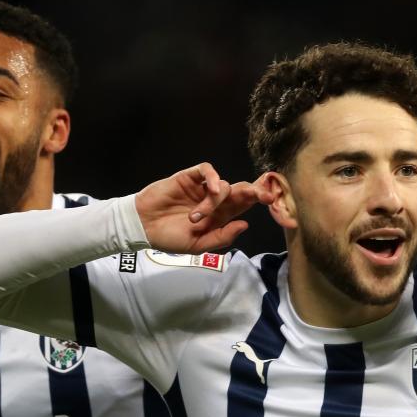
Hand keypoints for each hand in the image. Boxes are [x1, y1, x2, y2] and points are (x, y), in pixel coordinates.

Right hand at [134, 163, 273, 253]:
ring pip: (224, 186)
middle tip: (264, 195)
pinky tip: (213, 190)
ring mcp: (202, 188)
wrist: (143, 227)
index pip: (245, 206)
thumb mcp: (198, 245)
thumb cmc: (169, 237)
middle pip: (241, 191)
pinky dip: (213, 178)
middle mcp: (215, 201)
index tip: (273, 201)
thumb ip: (222, 237)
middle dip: (255, 192)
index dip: (259, 202)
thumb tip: (245, 225)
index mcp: (221, 217)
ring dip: (215, 202)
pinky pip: (207, 171)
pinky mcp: (189, 178)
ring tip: (196, 217)